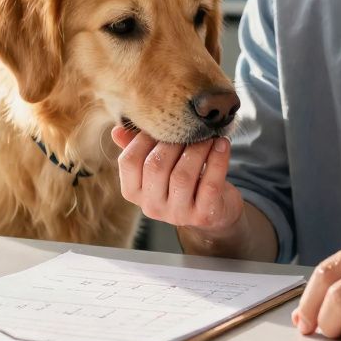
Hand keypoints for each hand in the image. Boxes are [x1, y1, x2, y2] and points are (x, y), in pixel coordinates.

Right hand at [111, 125, 243, 235]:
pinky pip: (210, 184)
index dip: (144, 138)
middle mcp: (151, 206)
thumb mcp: (159, 165)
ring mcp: (177, 214)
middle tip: (189, 128)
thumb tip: (117, 130)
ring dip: (197, 149)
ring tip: (208, 135)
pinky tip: (222, 144)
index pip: (128, 161)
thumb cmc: (182, 180)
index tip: (162, 124)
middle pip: (156, 166)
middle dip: (174, 141)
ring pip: (183, 176)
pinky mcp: (204, 215)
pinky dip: (218, 160)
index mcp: (133, 192)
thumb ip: (138, 148)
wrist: (214, 211)